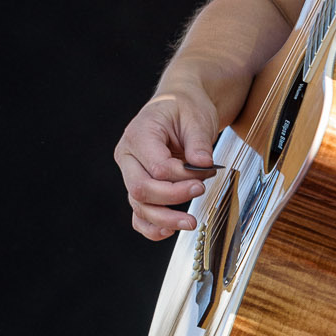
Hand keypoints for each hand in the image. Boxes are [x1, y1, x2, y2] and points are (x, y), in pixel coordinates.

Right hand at [115, 84, 220, 241]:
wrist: (179, 104)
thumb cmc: (185, 107)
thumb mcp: (196, 116)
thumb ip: (199, 142)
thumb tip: (203, 165)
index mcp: (138, 134)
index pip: (156, 167)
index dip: (182, 175)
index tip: (206, 171)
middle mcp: (128, 156)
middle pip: (141, 189)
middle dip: (172, 197)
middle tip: (200, 191)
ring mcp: (130, 173)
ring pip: (138, 205)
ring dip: (164, 219)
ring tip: (190, 222)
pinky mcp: (139, 185)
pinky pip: (138, 213)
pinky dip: (151, 226)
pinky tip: (169, 231)